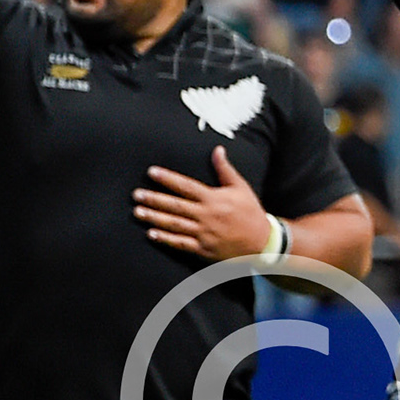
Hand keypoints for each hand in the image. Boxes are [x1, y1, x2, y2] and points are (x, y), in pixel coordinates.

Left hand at [131, 147, 274, 261]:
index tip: (151, 172)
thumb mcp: (241, 188)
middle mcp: (207, 216)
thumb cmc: (251, 212)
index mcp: (214, 199)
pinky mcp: (204, 249)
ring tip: (137, 212)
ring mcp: (205, 233)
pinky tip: (151, 234)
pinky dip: (166, 239)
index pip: (186, 186)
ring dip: (154, 218)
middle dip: (154, 199)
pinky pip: (181, 243)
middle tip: (136, 194)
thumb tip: (217, 150)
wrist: (263, 242)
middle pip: (175, 206)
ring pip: (174, 224)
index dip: (167, 178)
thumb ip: (225, 169)